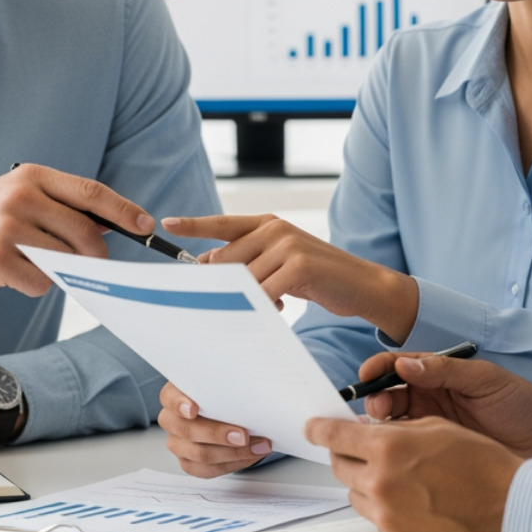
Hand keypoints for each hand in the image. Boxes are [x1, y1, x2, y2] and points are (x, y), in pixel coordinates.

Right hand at [0, 163, 156, 313]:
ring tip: (32, 263)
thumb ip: (59, 205)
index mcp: (31, 176)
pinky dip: (34, 286)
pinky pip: (40, 282)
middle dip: (97, 255)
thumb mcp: (16, 197)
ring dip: (59, 271)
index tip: (145, 226)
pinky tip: (12, 275)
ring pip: (65, 260)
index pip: (91, 192)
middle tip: (94, 266)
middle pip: (86, 232)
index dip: (124, 211)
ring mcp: (6, 226)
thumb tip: (112, 225)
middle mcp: (20, 196)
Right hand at [157, 381, 272, 476]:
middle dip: (217, 434)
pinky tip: (250, 455)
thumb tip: (251, 385)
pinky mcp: (189, 462)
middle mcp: (172, 419)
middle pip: (186, 430)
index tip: (193, 409)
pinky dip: (232, 464)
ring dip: (232, 452)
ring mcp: (178, 442)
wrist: (232, 411)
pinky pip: (206, 470)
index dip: (179, 404)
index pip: (169, 397)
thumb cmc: (227, 393)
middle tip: (243, 435)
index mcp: (176, 394)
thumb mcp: (228, 381)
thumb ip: (230, 382)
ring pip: (198, 454)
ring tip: (258, 446)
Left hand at [161, 214, 419, 341]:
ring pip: (244, 278)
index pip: (223, 223)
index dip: (194, 225)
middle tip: (221, 303)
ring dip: (250, 299)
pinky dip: (265, 304)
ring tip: (272, 304)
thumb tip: (209, 266)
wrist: (364, 285)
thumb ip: (250, 261)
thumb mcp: (281, 264)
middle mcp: (275, 229)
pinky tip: (280, 308)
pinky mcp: (298, 264)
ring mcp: (287, 244)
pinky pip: (264, 290)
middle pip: (227, 259)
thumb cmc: (319, 276)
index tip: (168, 224)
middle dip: (221, 284)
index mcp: (268, 224)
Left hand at [306, 416, 516, 531]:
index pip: (334, 435)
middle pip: (339, 465)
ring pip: (355, 491)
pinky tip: (413, 500)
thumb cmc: (481, 464)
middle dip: (349, 454)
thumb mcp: (435, 427)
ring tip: (402, 477)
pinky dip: (385, 506)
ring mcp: (387, 514)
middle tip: (367, 450)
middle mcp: (381, 481)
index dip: (319, 429)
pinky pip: (375, 517)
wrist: (510, 508)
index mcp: (388, 447)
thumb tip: (366, 431)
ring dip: (368, 481)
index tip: (312, 427)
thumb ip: (394, 429)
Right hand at [358, 351, 531, 462]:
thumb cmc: (522, 404)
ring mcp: (432, 428)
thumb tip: (407, 364)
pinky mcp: (437, 455)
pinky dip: (394, 451)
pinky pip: (408, 451)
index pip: (398, 366)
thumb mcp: (485, 380)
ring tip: (380, 434)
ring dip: (380, 427)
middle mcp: (430, 399)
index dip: (378, 368)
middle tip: (377, 410)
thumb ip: (446, 371)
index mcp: (438, 375)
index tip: (367, 375)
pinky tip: (392, 455)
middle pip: (388, 395)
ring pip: (392, 425)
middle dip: (376, 399)